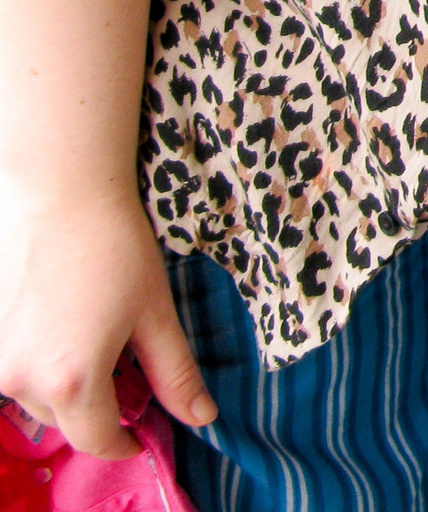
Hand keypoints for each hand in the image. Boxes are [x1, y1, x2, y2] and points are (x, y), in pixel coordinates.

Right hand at [0, 185, 213, 455]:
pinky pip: (13, 367)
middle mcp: (20, 379)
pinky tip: (62, 320)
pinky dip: (38, 358)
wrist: (59, 193)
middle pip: (65, 418)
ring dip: (64, 381)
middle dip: (97, 405)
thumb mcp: (155, 314)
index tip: (141, 436)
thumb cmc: (115, 247)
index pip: (97, 439)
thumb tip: (200, 418)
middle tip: (125, 368)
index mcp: (72, 380)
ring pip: (35, 394)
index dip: (124, 443)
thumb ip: (175, 373)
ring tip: (92, 332)